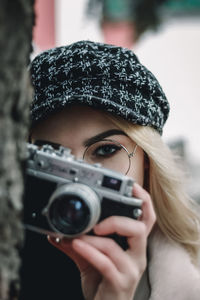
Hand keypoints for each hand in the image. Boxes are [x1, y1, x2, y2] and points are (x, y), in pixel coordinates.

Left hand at [48, 183, 155, 299]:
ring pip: (118, 247)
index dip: (144, 201)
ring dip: (95, 240)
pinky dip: (89, 252)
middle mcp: (137, 256)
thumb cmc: (102, 280)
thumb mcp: (92, 258)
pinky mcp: (120, 283)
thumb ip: (79, 243)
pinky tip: (76, 246)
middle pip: (140, 229)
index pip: (147, 219)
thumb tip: (58, 232)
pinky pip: (106, 264)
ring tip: (78, 237)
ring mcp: (130, 270)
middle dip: (119, 220)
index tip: (132, 185)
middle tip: (98, 223)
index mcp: (134, 244)